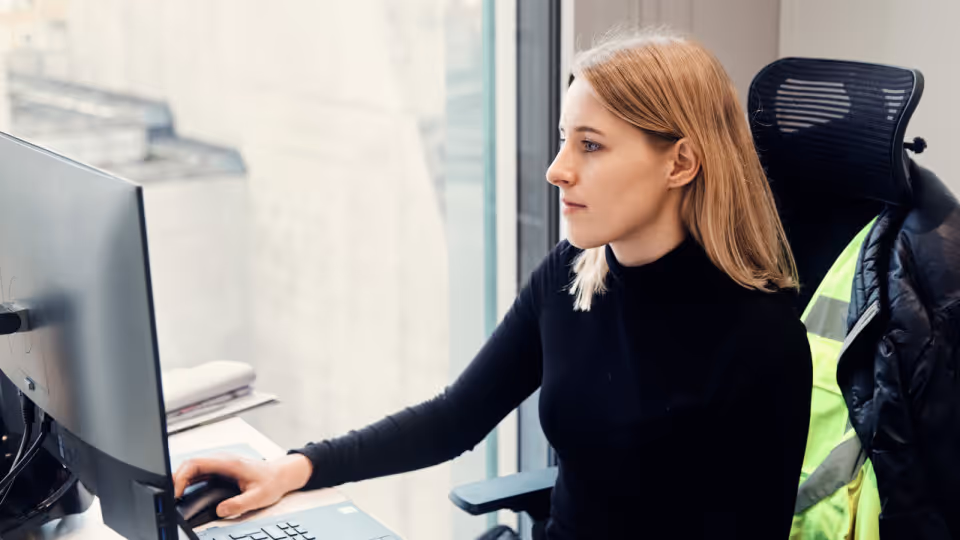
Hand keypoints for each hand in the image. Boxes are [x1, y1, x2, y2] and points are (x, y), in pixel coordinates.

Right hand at [172, 453, 313, 517]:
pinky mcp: (219, 471)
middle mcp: (222, 461)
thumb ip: (239, 504)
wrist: (280, 475)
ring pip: (192, 468)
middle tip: (170, 498)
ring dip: (180, 481)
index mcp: (228, 463)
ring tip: (173, 498)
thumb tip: (220, 510)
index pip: (196, 463)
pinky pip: (198, 474)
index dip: (181, 476)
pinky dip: (188, 483)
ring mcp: (219, 465)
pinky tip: (184, 494)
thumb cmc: (271, 482)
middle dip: (176, 479)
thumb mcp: (258, 497)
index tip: (175, 492)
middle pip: (190, 464)